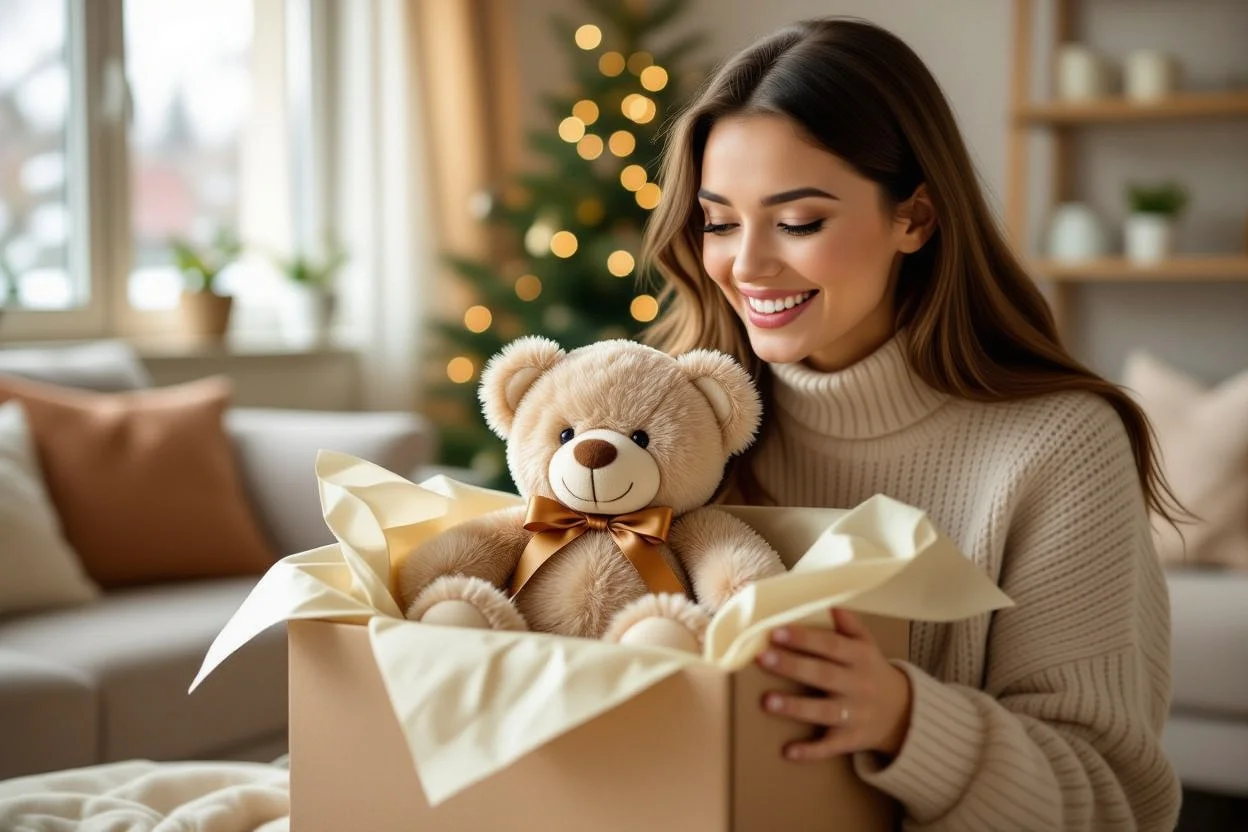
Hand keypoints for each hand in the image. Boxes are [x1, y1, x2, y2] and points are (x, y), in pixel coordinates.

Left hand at [756, 608, 912, 760]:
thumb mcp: (867, 645)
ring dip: (795, 707)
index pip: (830, 646)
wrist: (902, 714)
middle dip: (792, 666)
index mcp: (859, 658)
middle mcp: (857, 685)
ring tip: (767, 701)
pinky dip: (811, 751)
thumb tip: (831, 604)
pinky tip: (788, 752)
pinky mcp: (850, 740)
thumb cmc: (872, 672)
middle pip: (823, 675)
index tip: (776, 632)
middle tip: (762, 658)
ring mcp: (854, 714)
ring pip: (823, 711)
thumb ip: (850, 625)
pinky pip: (830, 747)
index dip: (804, 639)